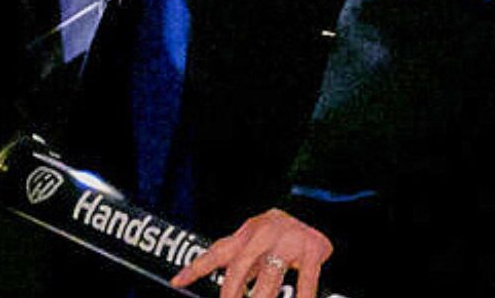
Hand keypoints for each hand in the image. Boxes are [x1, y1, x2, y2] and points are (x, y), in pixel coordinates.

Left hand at [171, 207, 333, 297]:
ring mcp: (288, 242)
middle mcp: (264, 235)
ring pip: (270, 276)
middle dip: (230, 291)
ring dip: (262, 297)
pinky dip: (302, 296)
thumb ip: (239, 259)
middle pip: (241, 266)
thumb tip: (223, 286)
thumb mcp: (255, 239)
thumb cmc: (280, 232)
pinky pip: (305, 279)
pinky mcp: (311, 250)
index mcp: (246, 234)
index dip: (195, 268)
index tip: (177, 282)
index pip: (216, 252)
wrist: (316, 205)